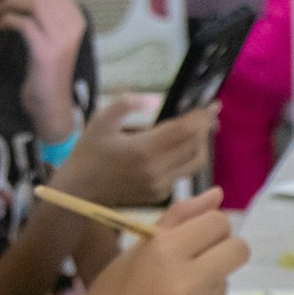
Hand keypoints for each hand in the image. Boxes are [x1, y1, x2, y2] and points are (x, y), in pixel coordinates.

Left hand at [0, 0, 87, 142]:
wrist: (51, 103)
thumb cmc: (46, 69)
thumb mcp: (49, 35)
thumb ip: (43, 12)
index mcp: (76, 18)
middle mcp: (73, 26)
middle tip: (2, 1)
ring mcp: (62, 39)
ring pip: (33, 2)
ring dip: (10, 3)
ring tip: (1, 12)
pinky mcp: (47, 52)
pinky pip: (23, 23)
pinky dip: (8, 20)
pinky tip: (1, 27)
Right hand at [46, 186, 248, 294]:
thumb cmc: (113, 293)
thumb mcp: (138, 248)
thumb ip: (180, 219)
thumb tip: (218, 194)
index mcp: (166, 250)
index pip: (219, 223)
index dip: (209, 226)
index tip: (193, 236)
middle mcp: (189, 277)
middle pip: (238, 248)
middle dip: (224, 248)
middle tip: (197, 257)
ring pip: (229, 273)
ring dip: (213, 273)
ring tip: (178, 288)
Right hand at [54, 99, 217, 207]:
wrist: (81, 191)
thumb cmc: (89, 152)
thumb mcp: (102, 120)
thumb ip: (128, 104)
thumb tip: (156, 99)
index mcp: (143, 150)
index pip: (184, 130)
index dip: (201, 117)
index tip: (212, 105)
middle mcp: (156, 170)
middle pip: (195, 145)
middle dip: (205, 128)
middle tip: (209, 114)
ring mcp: (160, 185)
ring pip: (195, 162)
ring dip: (201, 144)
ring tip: (201, 129)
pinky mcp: (160, 195)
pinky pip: (183, 173)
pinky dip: (188, 158)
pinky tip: (183, 146)